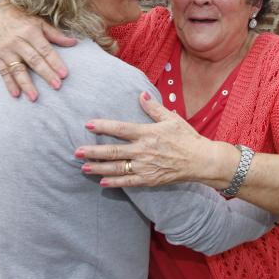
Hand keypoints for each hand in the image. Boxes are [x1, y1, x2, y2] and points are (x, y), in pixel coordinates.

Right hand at [0, 1, 76, 100]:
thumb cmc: (24, 19)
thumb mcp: (40, 23)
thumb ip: (55, 35)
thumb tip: (74, 42)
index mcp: (30, 31)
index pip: (45, 50)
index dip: (55, 62)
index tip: (64, 75)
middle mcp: (17, 41)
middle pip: (33, 60)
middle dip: (46, 74)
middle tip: (57, 86)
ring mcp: (5, 49)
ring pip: (17, 69)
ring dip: (26, 84)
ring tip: (34, 97)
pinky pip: (3, 72)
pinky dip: (9, 84)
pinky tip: (16, 94)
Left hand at [76, 92, 233, 187]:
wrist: (201, 161)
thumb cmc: (186, 137)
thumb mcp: (171, 119)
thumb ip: (154, 108)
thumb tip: (140, 95)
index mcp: (148, 133)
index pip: (121, 128)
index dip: (103, 126)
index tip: (88, 125)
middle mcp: (144, 150)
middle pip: (113, 151)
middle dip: (93, 152)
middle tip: (77, 152)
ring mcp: (146, 166)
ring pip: (117, 168)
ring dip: (98, 168)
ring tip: (83, 168)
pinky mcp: (149, 179)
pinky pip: (128, 182)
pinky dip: (115, 182)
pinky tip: (102, 182)